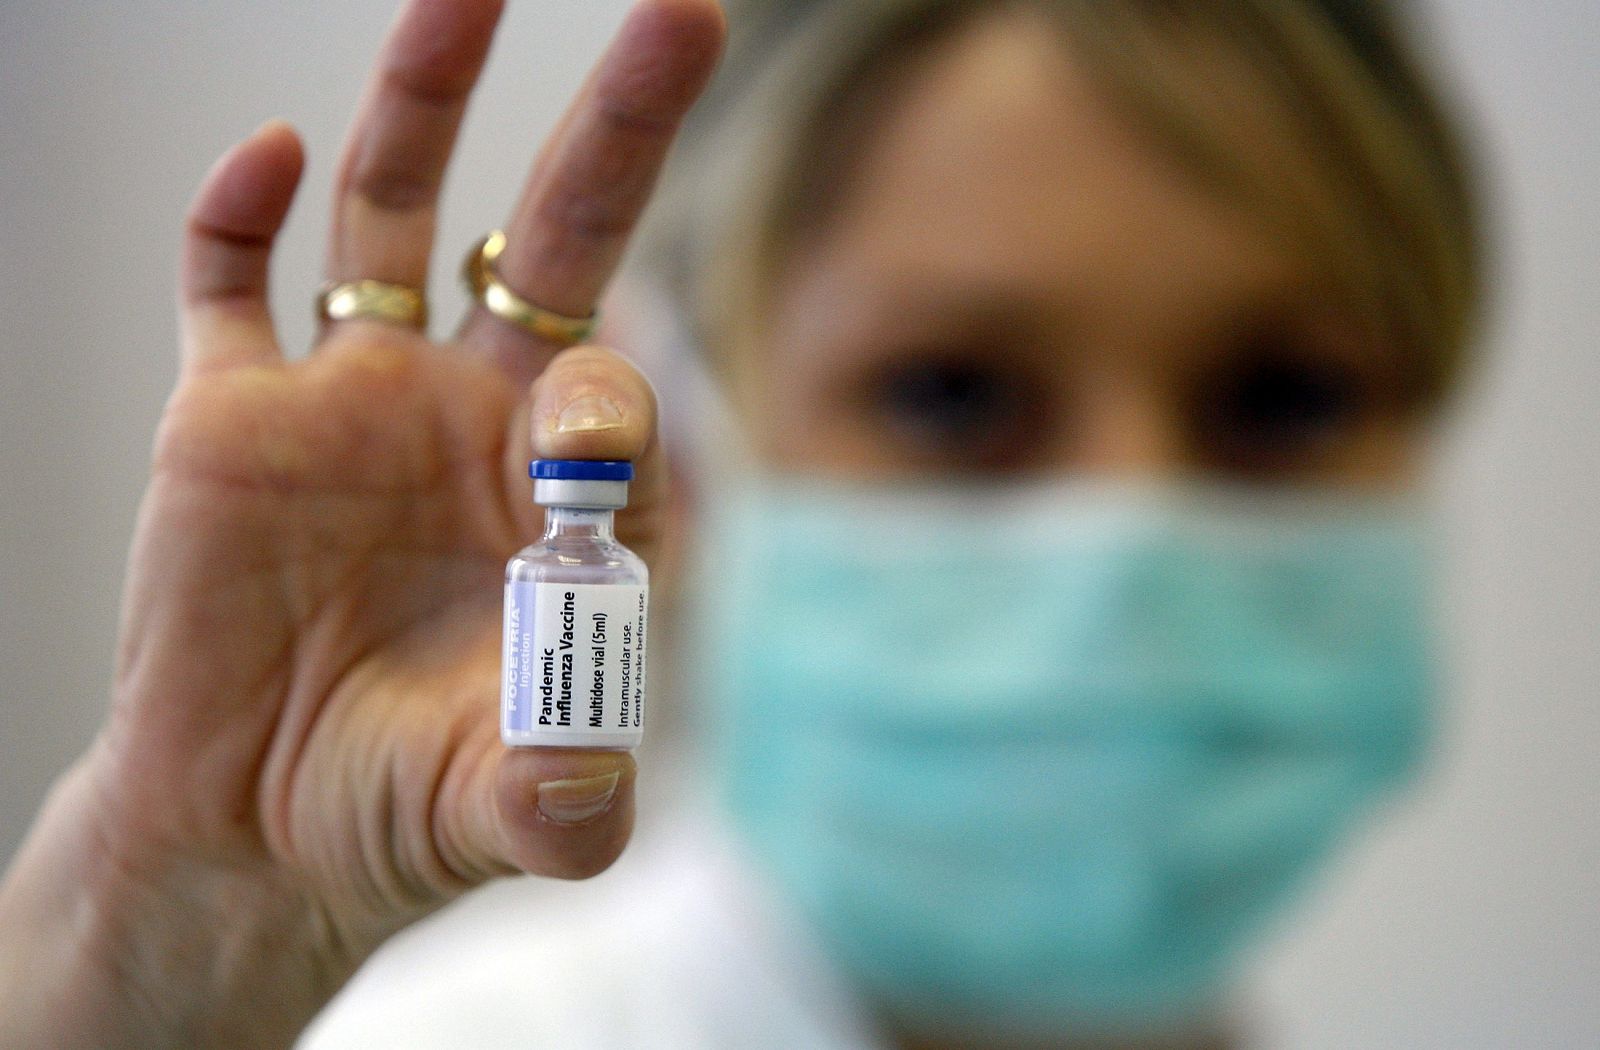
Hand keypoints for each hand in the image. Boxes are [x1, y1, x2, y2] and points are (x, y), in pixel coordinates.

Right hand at [0, 1, 723, 1045]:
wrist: (251, 832)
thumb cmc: (397, 813)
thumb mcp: (503, 814)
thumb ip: (561, 802)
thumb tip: (590, 790)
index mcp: (562, 491)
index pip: (618, 382)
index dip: (607, 398)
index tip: (573, 445)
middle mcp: (472, 415)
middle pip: (559, 236)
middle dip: (620, 129)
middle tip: (688, 13)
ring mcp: (353, 397)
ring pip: (397, 214)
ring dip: (429, 102)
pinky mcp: (234, 411)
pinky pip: (230, 282)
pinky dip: (236, 214)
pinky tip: (262, 152)